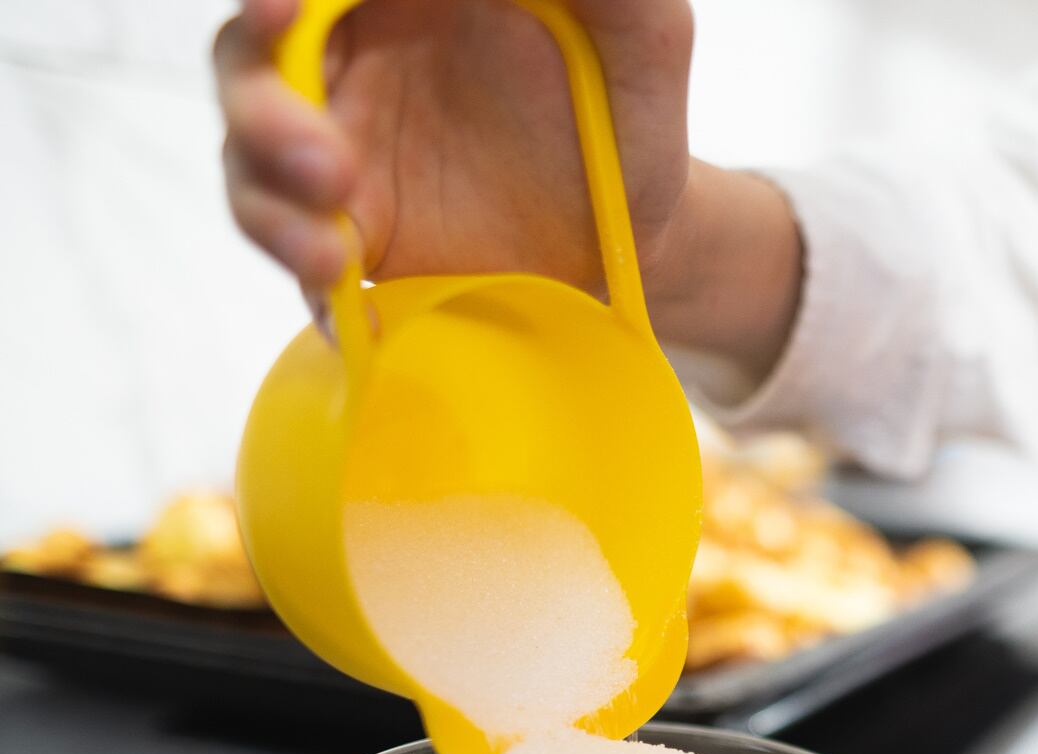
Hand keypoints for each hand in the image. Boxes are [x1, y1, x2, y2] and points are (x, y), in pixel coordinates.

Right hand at [214, 0, 800, 374]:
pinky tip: (342, 297)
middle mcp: (350, 61)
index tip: (284, 11)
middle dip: (260, 105)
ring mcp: (341, 150)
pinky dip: (305, 271)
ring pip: (251, 156)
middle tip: (327, 164)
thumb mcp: (641, 34)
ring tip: (333, 251)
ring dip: (271, 200)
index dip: (279, 5)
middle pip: (252, 60)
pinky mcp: (352, 235)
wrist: (644, 233)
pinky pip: (295, 246)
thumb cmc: (630, 112)